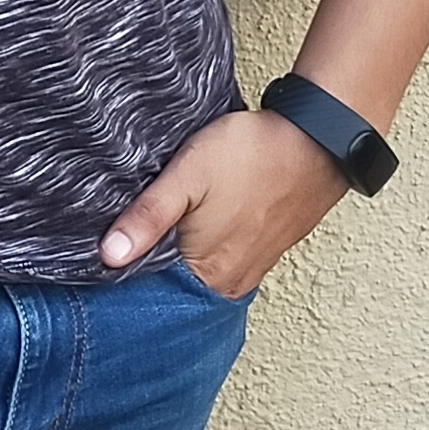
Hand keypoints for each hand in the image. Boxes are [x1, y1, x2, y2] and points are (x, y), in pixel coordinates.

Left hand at [99, 107, 348, 302]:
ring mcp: (253, 268)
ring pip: (201, 270)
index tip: (113, 246)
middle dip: (155, 260)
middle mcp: (232, 282)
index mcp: (209, 275)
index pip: (152, 290)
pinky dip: (209, 244)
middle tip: (140, 228)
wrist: (319, 139)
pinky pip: (225, 258)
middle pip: (176, 283)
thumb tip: (109, 256)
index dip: (130, 267)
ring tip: (173, 220)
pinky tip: (204, 219)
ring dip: (183, 251)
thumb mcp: (188, 176)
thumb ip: (147, 216)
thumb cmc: (254, 154)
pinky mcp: (267, 251)